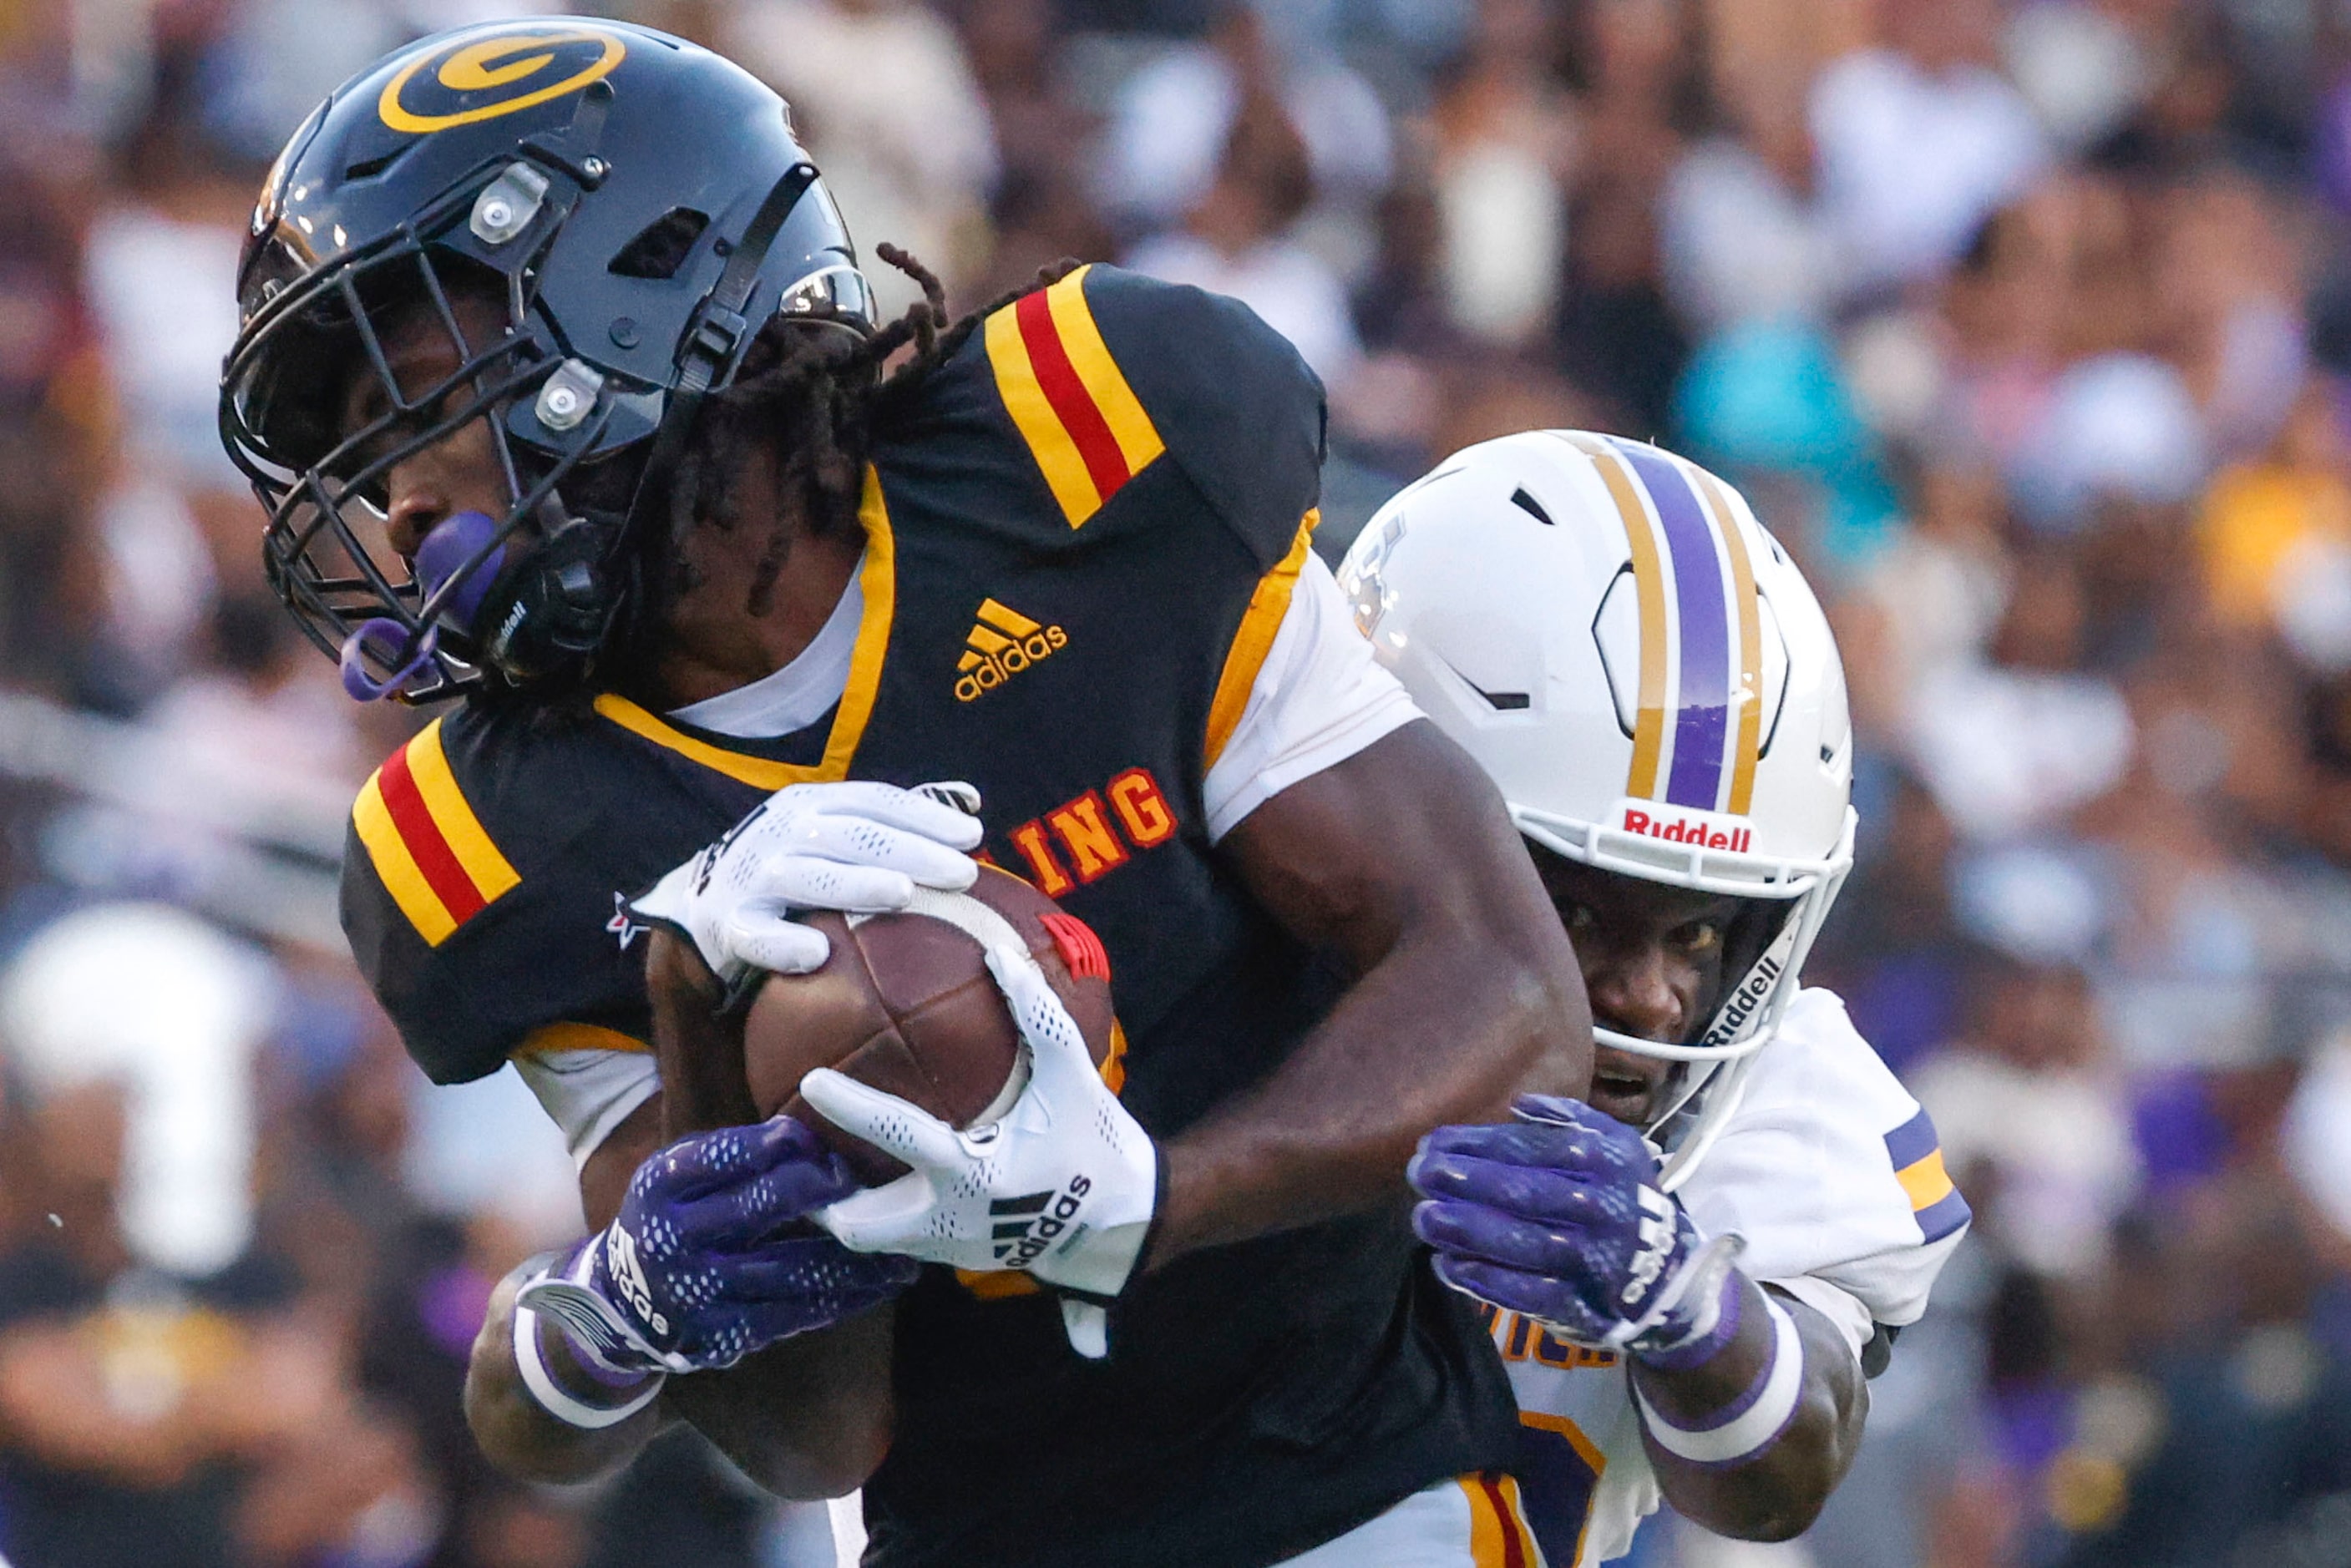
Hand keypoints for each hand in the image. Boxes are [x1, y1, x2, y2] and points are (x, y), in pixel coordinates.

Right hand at [519, 1115, 918, 1374]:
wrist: (617, 1308)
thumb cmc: (673, 1218)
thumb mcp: (680, 1170)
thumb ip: (738, 1149)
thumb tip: (815, 1116)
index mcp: (663, 1182)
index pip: (734, 1152)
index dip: (790, 1146)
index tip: (834, 1142)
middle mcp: (673, 1236)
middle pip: (766, 1205)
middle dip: (829, 1192)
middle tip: (875, 1184)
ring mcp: (695, 1292)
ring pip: (791, 1270)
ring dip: (854, 1261)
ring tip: (903, 1254)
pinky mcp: (717, 1337)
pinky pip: (789, 1317)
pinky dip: (836, 1302)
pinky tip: (872, 1289)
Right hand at [630, 780, 983, 986]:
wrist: (704, 903)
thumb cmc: (792, 863)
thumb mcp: (834, 828)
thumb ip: (897, 815)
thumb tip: (970, 801)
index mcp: (812, 804)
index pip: (874, 801)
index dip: (924, 815)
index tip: (973, 835)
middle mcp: (782, 832)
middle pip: (852, 836)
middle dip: (910, 851)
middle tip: (962, 873)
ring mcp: (753, 877)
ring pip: (806, 877)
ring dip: (855, 885)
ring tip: (903, 895)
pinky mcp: (730, 925)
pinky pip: (755, 935)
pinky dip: (784, 944)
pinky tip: (818, 954)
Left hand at [802, 947, 1158, 1358]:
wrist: (1123, 1220)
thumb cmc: (1096, 1140)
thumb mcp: (1074, 1075)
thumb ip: (1038, 1015)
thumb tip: (999, 954)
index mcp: (974, 1174)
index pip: (897, 1136)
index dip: (851, 1106)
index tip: (810, 1081)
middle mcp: (951, 1221)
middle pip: (859, 1226)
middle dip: (816, 1200)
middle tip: (785, 1157)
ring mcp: (950, 1248)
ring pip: (873, 1240)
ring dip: (842, 1208)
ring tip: (813, 1169)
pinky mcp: (956, 1259)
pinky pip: (900, 1239)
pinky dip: (877, 1214)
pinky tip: (865, 1179)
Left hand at [1409, 1095, 1737, 1358]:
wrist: (1669, 1279)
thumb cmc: (1624, 1200)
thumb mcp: (1618, 1148)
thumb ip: (1573, 1120)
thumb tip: (1520, 1105)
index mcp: (1607, 1163)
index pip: (1533, 1148)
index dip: (1479, 1144)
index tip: (1434, 1142)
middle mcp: (1602, 1209)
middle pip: (1524, 1192)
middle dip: (1465, 1181)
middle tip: (1418, 1172)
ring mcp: (1593, 1261)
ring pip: (1523, 1243)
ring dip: (1468, 1230)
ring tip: (1423, 1218)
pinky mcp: (1584, 1305)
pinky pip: (1530, 1294)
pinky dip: (1487, 1281)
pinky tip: (1448, 1265)